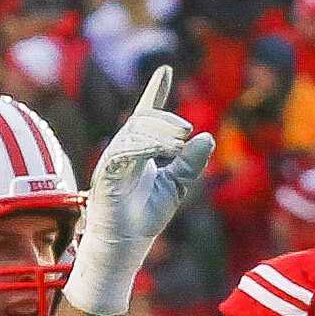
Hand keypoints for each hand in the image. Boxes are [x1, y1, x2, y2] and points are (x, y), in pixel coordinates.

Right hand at [67, 65, 215, 315]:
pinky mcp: (107, 173)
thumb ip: (190, 163)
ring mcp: (113, 160)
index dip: (155, 91)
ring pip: (135, 132)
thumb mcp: (177, 186)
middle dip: (165, 121)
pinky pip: (126, 151)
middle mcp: (124, 149)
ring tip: (180, 145)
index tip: (165, 70)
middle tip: (186, 133)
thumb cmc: (145, 217)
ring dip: (160, 134)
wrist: (125, 245)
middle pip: (143, 119)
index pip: (146, 114)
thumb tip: (207, 137)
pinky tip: (168, 151)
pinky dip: (148, 147)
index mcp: (139, 149)